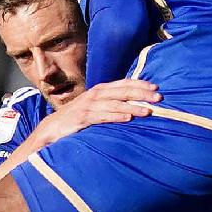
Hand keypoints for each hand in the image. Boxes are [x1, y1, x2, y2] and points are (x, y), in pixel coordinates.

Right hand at [29, 80, 159, 148]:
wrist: (52, 128)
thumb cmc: (78, 117)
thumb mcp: (96, 106)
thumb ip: (111, 103)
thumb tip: (135, 103)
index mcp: (101, 90)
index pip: (124, 83)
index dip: (140, 84)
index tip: (156, 88)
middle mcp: (96, 94)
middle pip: (122, 91)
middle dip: (141, 93)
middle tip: (159, 97)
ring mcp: (88, 106)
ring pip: (115, 104)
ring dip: (133, 107)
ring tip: (148, 111)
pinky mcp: (82, 118)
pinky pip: (102, 116)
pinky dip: (116, 116)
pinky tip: (128, 118)